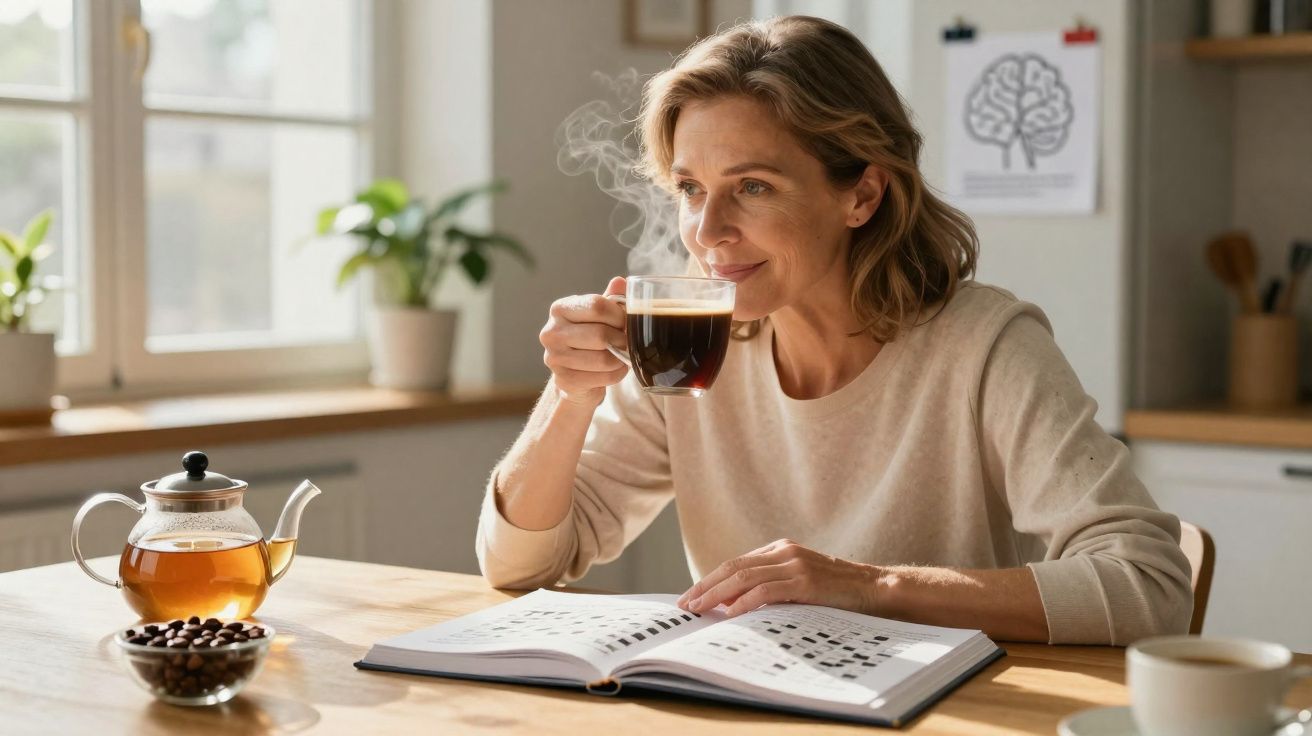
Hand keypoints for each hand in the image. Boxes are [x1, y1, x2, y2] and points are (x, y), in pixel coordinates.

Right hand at [540, 276, 629, 407]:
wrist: (574, 374)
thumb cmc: (589, 339)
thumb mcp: (599, 315)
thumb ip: (610, 299)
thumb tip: (620, 282)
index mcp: (560, 309)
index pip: (597, 306)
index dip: (619, 315)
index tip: (625, 322)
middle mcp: (551, 332)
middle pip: (601, 335)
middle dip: (622, 340)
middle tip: (626, 342)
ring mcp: (554, 358)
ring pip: (604, 359)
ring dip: (620, 359)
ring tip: (621, 356)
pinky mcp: (564, 380)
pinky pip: (603, 377)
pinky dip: (616, 374)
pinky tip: (614, 370)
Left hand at [676, 539, 880, 617]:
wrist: (875, 590)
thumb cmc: (837, 593)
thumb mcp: (800, 583)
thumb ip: (772, 587)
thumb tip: (734, 606)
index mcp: (781, 550)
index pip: (735, 563)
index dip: (710, 580)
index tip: (691, 597)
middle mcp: (784, 552)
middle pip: (733, 567)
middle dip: (705, 587)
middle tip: (685, 605)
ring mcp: (795, 564)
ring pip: (744, 577)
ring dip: (716, 594)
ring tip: (699, 610)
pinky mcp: (805, 581)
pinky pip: (766, 591)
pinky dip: (744, 602)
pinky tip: (730, 614)